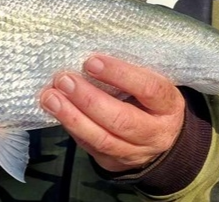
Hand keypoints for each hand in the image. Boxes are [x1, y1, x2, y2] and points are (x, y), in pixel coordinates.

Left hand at [40, 55, 184, 172]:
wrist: (161, 137)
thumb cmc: (149, 97)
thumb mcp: (151, 81)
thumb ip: (128, 72)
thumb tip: (89, 54)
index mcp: (168, 105)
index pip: (148, 89)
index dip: (119, 74)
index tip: (90, 61)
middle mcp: (155, 133)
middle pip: (122, 120)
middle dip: (88, 100)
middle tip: (63, 80)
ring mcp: (135, 152)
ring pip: (102, 139)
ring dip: (72, 117)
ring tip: (50, 97)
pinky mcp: (114, 164)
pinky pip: (90, 147)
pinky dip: (71, 128)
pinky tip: (55, 112)